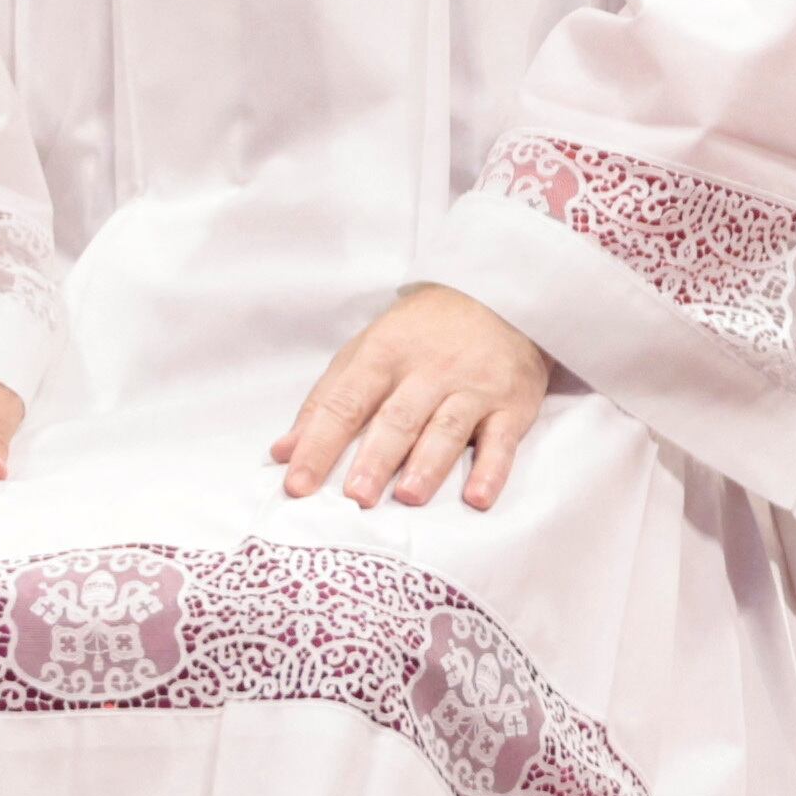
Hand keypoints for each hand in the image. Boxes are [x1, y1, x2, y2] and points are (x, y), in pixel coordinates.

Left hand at [275, 283, 550, 511]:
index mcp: (384, 355)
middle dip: (377, 458)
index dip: (320, 444)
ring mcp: (474, 386)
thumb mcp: (366, 353)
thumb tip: (283, 454)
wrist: (500, 298)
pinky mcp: (512, 404)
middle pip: (399, 418)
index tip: (298, 485)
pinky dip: (492, 470)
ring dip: (429, 465)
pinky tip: (478, 497)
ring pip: (448, 428)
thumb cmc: (421, 335)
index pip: (345, 404)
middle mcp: (429, 370)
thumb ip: (326, 403)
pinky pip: (503, 440)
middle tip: (356, 497)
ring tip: (408, 496)